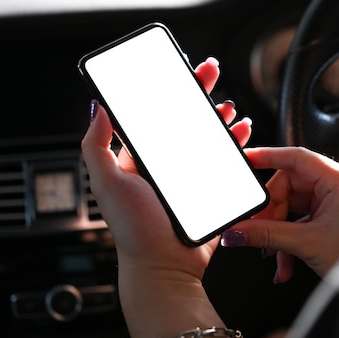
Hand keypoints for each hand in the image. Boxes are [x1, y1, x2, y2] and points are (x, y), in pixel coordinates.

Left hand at [81, 57, 248, 337]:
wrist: (165, 267)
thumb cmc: (134, 231)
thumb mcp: (107, 182)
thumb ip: (97, 144)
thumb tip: (97, 106)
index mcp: (140, 157)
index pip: (155, 114)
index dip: (166, 90)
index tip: (177, 70)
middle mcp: (166, 163)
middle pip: (185, 118)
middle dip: (199, 92)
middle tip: (210, 71)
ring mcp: (191, 175)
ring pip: (209, 136)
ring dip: (220, 117)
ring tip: (228, 106)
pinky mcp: (212, 188)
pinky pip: (227, 160)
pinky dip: (236, 144)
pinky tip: (242, 133)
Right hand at [220, 146, 338, 282]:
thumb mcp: (308, 244)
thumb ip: (267, 235)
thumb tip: (238, 231)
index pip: (296, 157)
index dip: (268, 156)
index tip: (247, 159)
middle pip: (292, 185)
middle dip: (273, 213)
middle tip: (258, 231)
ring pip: (297, 206)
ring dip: (281, 231)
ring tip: (275, 255)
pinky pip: (307, 218)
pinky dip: (294, 238)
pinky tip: (288, 261)